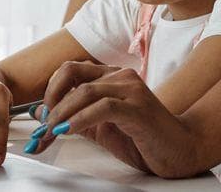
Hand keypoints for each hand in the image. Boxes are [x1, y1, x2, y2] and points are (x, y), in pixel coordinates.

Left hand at [24, 61, 201, 177]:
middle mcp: (121, 76)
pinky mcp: (138, 108)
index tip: (42, 117)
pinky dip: (80, 120)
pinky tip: (68, 132)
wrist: (180, 151)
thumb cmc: (143, 139)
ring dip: (61, 115)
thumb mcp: (100, 128)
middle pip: (72, 74)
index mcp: (111, 77)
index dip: (50, 91)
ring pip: (84, 91)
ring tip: (50, 134)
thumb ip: (73, 117)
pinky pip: (103, 108)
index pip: (70, 69)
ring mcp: (132, 90)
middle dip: (50, 102)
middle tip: (41, 129)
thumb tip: (40, 112)